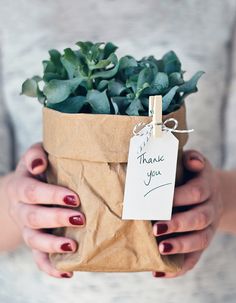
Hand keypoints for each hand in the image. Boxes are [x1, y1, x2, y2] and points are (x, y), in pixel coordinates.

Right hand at [6, 143, 84, 278]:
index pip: (33, 192)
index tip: (74, 198)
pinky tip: (67, 272)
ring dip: (53, 245)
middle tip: (80, 218)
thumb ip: (36, 155)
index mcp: (20, 187)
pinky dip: (50, 267)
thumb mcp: (34, 156)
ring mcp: (27, 228)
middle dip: (57, 219)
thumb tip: (39, 164)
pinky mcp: (35, 242)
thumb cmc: (37, 170)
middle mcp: (21, 210)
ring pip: (34, 240)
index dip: (52, 196)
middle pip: (33, 218)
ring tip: (72, 246)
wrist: (26, 189)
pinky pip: (38, 258)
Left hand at [152, 150, 222, 277]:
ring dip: (180, 247)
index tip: (160, 201)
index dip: (180, 197)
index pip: (197, 193)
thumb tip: (192, 161)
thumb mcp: (195, 163)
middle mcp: (210, 210)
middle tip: (157, 228)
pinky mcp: (200, 244)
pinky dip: (178, 268)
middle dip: (178, 224)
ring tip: (160, 250)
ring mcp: (207, 229)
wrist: (212, 194)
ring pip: (199, 241)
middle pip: (199, 219)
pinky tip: (159, 272)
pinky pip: (194, 259)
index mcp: (207, 188)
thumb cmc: (194, 176)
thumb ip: (192, 159)